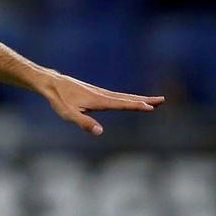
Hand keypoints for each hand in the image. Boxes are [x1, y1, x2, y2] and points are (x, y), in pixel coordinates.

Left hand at [42, 73, 163, 134]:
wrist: (53, 84)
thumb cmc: (59, 100)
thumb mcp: (69, 114)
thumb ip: (84, 123)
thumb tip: (100, 132)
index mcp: (99, 101)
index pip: (122, 104)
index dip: (136, 106)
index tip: (151, 107)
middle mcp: (103, 95)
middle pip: (128, 98)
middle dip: (145, 100)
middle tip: (163, 100)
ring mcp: (101, 93)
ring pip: (124, 96)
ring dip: (140, 98)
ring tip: (154, 100)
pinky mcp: (98, 92)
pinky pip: (117, 96)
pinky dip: (129, 97)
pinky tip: (131, 100)